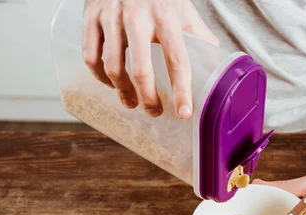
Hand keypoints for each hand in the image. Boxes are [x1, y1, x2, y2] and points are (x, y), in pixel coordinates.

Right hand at [83, 0, 218, 116]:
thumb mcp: (181, 7)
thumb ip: (197, 33)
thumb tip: (215, 61)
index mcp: (165, 16)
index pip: (177, 60)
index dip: (181, 90)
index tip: (184, 112)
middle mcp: (137, 16)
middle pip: (140, 70)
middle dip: (148, 98)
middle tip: (155, 112)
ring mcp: (110, 16)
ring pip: (112, 67)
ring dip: (123, 92)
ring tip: (132, 103)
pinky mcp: (91, 16)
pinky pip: (90, 56)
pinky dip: (100, 76)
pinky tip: (111, 83)